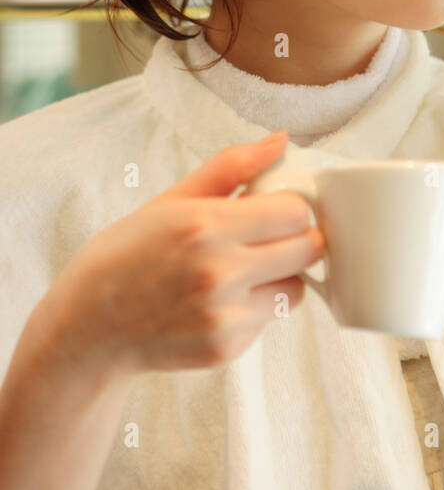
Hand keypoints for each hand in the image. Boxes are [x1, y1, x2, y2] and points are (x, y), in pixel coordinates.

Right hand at [36, 134, 325, 378]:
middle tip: (270, 237)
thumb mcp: (172, 200)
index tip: (275, 208)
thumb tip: (283, 140)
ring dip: (280, 277)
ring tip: (241, 271)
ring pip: (296, 288)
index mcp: (206, 226)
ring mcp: (224, 316)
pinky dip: (255, 308)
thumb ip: (233, 167)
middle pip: (309, 250)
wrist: (89, 327)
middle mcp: (219, 273)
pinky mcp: (226, 348)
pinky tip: (218, 301)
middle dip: (297, 238)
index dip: (291, 207)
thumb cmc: (127, 254)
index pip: (295, 211)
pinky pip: (269, 320)